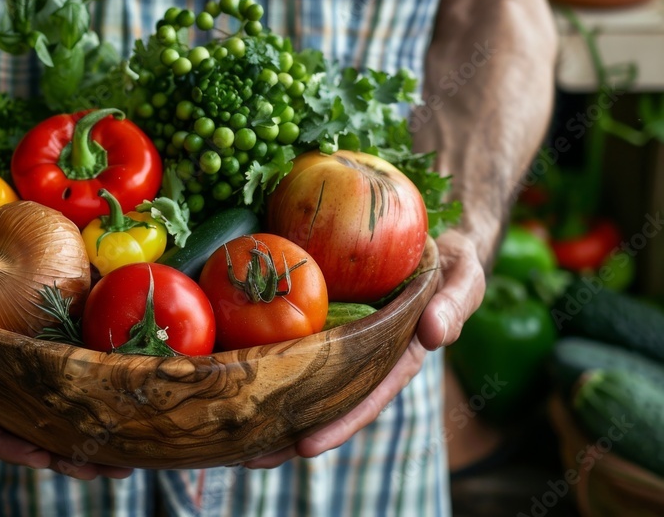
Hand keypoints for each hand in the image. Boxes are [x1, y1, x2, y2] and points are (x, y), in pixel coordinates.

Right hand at [0, 262, 133, 479]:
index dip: (3, 440)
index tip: (40, 454)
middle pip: (13, 427)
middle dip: (59, 451)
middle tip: (106, 468)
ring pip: (35, 408)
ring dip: (78, 432)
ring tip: (125, 454)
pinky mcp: (12, 344)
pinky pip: (46, 370)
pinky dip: (79, 385)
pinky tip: (119, 395)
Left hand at [242, 230, 485, 467]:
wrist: (428, 234)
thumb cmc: (449, 260)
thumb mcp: (463, 275)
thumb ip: (456, 301)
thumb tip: (436, 333)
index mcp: (399, 356)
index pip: (367, 397)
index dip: (339, 424)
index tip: (307, 447)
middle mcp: (365, 356)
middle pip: (326, 402)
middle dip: (291, 432)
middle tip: (250, 458)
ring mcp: (340, 339)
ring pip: (303, 380)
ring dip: (269, 406)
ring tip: (229, 435)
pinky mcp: (318, 316)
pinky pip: (291, 341)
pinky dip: (264, 360)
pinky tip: (231, 375)